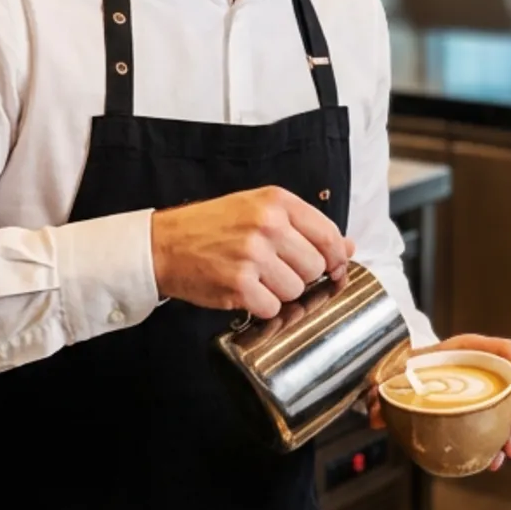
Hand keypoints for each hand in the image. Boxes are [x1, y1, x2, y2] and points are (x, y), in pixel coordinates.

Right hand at [151, 185, 352, 316]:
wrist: (163, 244)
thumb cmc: (211, 227)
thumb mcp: (257, 210)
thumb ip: (303, 227)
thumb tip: (348, 247)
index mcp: (276, 201)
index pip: (329, 235)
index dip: (335, 258)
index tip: (332, 268)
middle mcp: (267, 225)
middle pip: (315, 267)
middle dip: (300, 275)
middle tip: (275, 271)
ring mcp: (253, 255)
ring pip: (296, 291)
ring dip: (279, 293)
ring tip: (255, 279)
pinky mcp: (238, 284)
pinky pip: (271, 308)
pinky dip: (260, 307)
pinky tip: (244, 292)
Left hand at [368, 333, 510, 471]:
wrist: (403, 371)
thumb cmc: (406, 364)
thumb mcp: (397, 369)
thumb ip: (384, 388)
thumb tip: (375, 416)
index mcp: (471, 349)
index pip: (508, 351)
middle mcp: (486, 368)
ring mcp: (488, 390)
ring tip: (508, 453)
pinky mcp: (484, 410)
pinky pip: (501, 426)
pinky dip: (501, 444)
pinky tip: (494, 461)